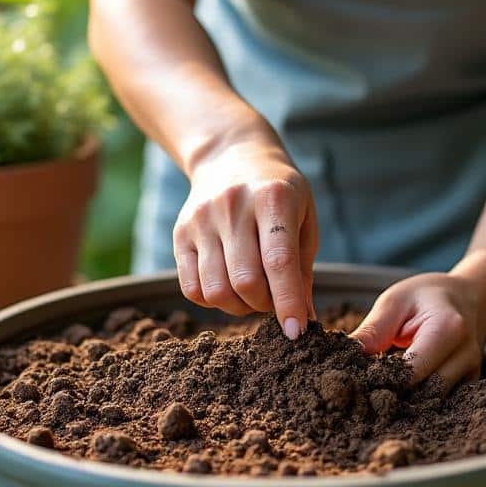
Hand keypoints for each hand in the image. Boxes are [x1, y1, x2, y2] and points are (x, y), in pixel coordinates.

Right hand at [174, 138, 318, 337]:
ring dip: (239, 307)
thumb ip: (303, 268)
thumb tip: (305, 318)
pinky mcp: (180, 234)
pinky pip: (191, 288)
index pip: (279, 262)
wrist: (232, 155)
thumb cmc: (279, 193)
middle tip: (275, 301)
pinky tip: (229, 288)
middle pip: (245, 281)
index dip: (288, 302)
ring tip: (253, 295)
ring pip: (216, 290)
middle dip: (265, 305)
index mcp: (272, 198)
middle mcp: (233, 206)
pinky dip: (213, 301)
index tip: (296, 330)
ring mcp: (201, 220)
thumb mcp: (304, 218)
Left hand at [351, 266, 485, 391]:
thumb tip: (347, 355)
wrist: (470, 299)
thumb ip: (374, 329)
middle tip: (364, 394)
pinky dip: (419, 402)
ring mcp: (471, 374)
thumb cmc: (428, 297)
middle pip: (424, 393)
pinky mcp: (468, 386)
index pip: (412, 372)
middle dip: (393, 396)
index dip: (382, 381)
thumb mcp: (395, 301)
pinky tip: (402, 393)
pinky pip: (441, 403)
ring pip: (432, 404)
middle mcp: (465, 355)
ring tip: (381, 393)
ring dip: (406, 401)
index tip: (358, 382)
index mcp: (448, 329)